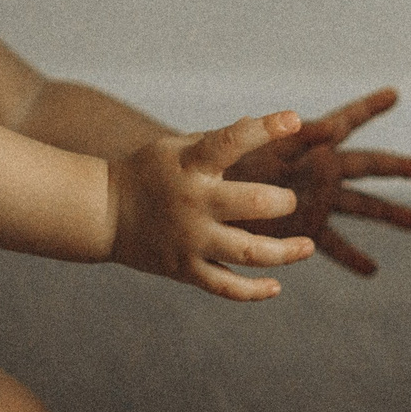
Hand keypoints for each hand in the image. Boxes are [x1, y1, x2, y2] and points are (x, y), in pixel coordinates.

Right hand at [109, 112, 316, 300]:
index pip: (230, 141)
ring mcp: (190, 240)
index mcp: (190, 165)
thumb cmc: (148, 172)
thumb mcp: (175, 147)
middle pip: (252, 203)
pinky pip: (225, 287)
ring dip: (284, 252)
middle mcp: (193, 203)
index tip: (292, 119)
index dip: (264, 129)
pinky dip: (253, 292)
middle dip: (282, 202)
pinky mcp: (185, 270)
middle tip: (288, 202)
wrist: (102, 213)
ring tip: (307, 247)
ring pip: (248, 252)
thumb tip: (261, 125)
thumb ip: (218, 141)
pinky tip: (276, 286)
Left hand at [222, 87, 410, 275]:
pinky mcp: (304, 230)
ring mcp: (316, 201)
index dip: (369, 107)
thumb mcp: (256, 145)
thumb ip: (292, 136)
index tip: (393, 93)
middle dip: (398, 168)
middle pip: (368, 167)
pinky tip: (372, 270)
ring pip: (361, 206)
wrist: (197, 196)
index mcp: (307, 145)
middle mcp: (318, 171)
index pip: (346, 121)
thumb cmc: (221, 163)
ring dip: (389, 214)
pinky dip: (352, 257)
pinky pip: (334, 245)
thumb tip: (333, 128)